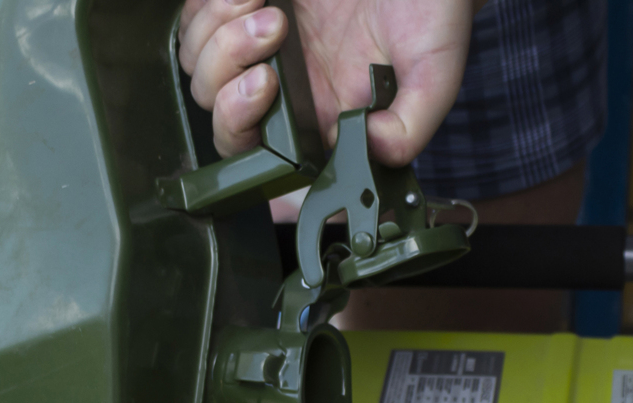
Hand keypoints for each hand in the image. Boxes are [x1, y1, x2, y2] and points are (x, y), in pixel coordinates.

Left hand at [178, 0, 472, 166]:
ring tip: (267, 4)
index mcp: (324, 119)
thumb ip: (411, 123)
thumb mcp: (435, 69)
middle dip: (228, 69)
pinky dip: (212, 4)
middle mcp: (288, 90)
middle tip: (273, 28)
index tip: (266, 85)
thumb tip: (375, 149)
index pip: (260, 157)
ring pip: (197, 64)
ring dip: (218, 31)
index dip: (242, 132)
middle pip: (215, 107)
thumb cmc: (430, 7)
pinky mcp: (250, 7)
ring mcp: (263, 48)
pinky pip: (197, 18)